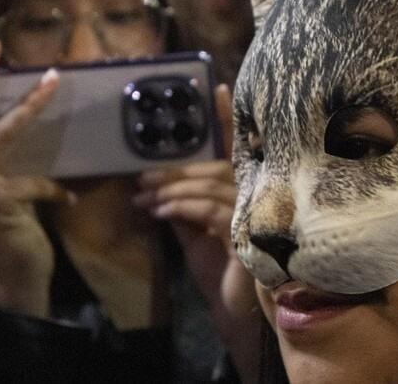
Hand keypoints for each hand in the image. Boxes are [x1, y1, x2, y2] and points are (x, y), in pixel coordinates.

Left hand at [136, 85, 259, 381]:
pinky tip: (159, 212)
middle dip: (173, 168)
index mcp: (243, 188)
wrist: (232, 310)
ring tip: (143, 197)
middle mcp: (255, 194)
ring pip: (209, 185)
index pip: (234, 148)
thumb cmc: (217, 269)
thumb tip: (154, 185)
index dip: (227, 118)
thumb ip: (180, 205)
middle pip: (212, 166)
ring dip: (171, 190)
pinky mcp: (247, 233)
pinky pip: (210, 210)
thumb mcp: (192, 231)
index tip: (216, 87)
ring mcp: (255, 212)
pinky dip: (181, 208)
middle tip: (141, 174)